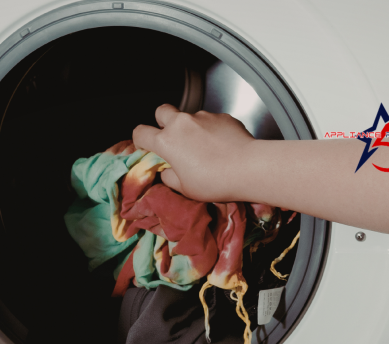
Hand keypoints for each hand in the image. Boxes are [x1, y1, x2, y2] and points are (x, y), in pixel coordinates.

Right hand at [132, 104, 257, 201]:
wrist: (248, 168)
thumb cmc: (214, 181)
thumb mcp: (184, 188)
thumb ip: (169, 176)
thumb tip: (168, 170)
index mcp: (166, 142)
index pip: (140, 132)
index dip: (140, 140)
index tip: (147, 148)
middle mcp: (181, 123)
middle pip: (161, 111)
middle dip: (162, 122)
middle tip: (172, 139)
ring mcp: (203, 116)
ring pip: (188, 116)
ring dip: (190, 128)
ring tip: (203, 147)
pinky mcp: (222, 116)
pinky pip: (210, 120)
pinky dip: (210, 129)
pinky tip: (220, 145)